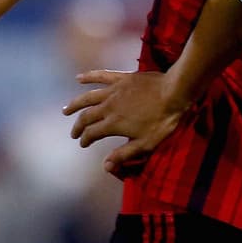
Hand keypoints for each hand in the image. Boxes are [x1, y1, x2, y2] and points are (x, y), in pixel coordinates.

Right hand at [63, 69, 183, 172]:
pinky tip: (78, 78)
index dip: (85, 140)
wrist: (175, 93)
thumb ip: (124, 154)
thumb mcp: (146, 144)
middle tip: (73, 133)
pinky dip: (88, 76)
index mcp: (113, 124)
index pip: (92, 133)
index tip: (82, 144)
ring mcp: (114, 90)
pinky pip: (101, 76)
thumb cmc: (163, 121)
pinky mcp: (122, 78)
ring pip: (88, 97)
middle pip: (86, 116)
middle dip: (78, 126)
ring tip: (66, 110)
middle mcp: (108, 106)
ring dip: (75, 104)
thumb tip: (105, 166)